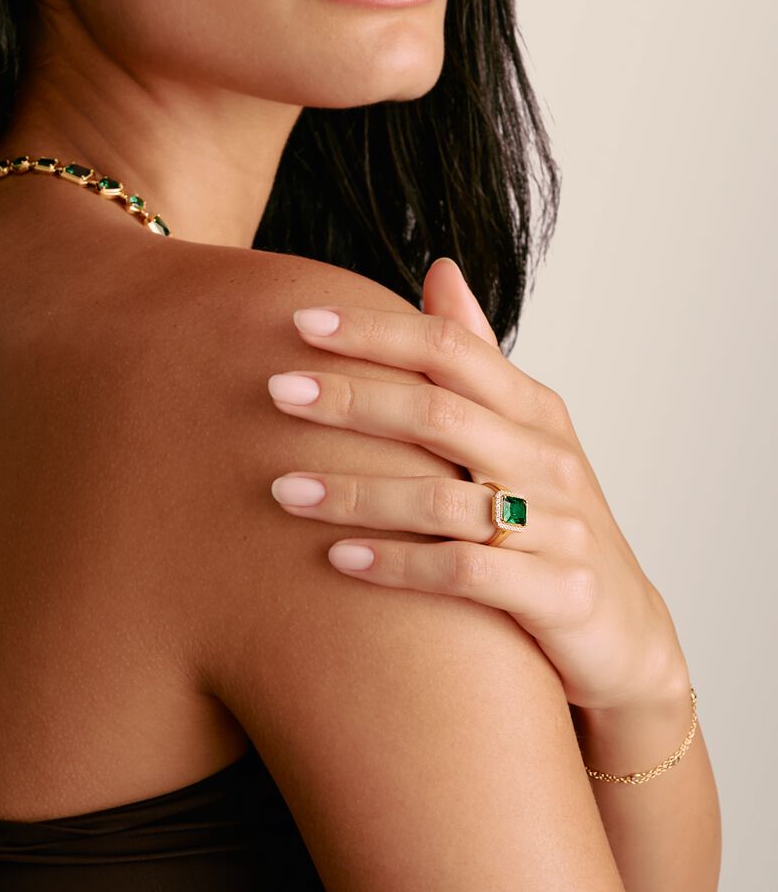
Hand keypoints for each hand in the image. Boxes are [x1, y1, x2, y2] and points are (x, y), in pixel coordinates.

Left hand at [267, 257, 689, 712]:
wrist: (622, 629)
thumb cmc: (548, 518)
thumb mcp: (521, 432)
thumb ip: (476, 358)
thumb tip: (439, 270)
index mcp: (534, 409)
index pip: (450, 348)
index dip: (376, 331)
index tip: (301, 321)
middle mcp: (546, 457)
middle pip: (439, 412)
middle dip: (352, 398)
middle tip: (276, 391)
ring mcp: (558, 526)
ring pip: (440, 498)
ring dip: (354, 492)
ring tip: (283, 488)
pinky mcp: (559, 593)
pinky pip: (463, 572)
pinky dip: (396, 565)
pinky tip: (338, 559)